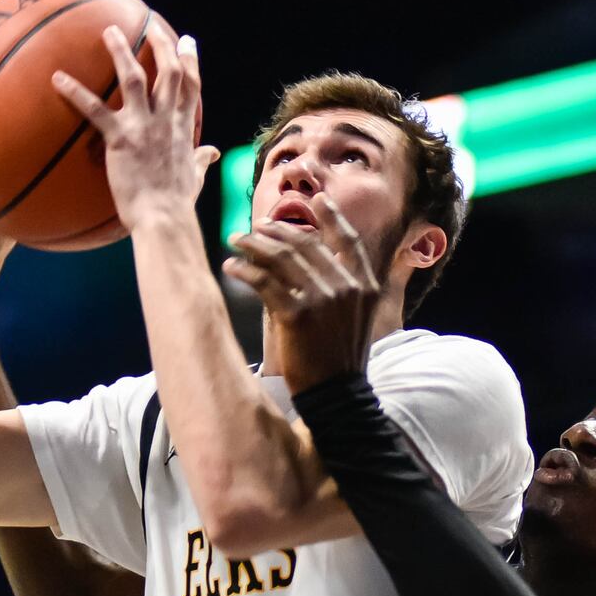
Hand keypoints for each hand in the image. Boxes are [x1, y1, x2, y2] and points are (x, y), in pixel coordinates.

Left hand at [51, 23, 218, 229]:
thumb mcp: (195, 177)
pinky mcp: (120, 139)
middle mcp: (166, 120)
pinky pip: (94, 109)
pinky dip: (75, 92)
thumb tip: (212, 152)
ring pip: (133, 78)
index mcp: (184, 127)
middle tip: (151, 26)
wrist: (163, 219)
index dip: (190, 60)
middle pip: (167, 71)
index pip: (191, 85)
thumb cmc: (177, 203)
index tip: (187, 41)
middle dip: (161, 44)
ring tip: (109, 31)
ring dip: (121, 51)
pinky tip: (57, 78)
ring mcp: (143, 126)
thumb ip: (201, 160)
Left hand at [223, 193, 381, 392]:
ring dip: (255, 244)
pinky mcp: (298, 315)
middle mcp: (346, 287)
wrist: (337, 396)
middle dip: (277, 231)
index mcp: (364, 286)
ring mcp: (323, 299)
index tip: (318, 199)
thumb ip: (342, 288)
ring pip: (283, 258)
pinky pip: (265, 282)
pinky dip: (245, 271)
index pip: (348, 241)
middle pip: (307, 244)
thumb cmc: (340, 361)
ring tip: (237, 240)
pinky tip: (231, 267)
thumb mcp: (354, 319)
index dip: (333, 217)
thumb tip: (309, 262)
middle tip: (255, 228)